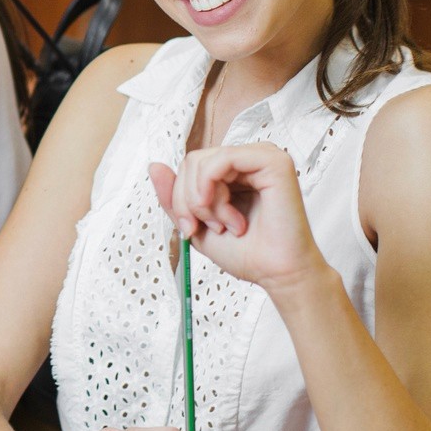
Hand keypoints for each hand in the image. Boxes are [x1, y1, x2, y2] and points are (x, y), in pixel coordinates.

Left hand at [149, 144, 327, 291]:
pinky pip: (222, 159)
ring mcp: (261, 156)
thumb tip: (153, 165)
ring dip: (203, 201)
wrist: (276, 274)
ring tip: (226, 225)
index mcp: (233, 171)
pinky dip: (214, 191)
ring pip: (202, 161)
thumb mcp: (195, 223)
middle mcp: (247, 160)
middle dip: (189, 201)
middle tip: (212, 228)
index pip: (189, 166)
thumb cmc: (246, 252)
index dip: (180, 198)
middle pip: (192, 161)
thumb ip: (173, 197)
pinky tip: (231, 217)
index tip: (191, 228)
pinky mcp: (273, 161)